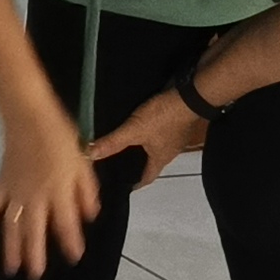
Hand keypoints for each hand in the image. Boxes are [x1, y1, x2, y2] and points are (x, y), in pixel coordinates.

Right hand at [0, 101, 104, 279]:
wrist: (29, 114)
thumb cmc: (60, 135)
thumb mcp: (82, 162)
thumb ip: (86, 192)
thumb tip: (91, 216)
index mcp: (58, 192)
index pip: (66, 224)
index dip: (70, 242)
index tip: (75, 257)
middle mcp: (35, 197)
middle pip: (34, 232)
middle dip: (35, 255)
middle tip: (35, 277)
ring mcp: (15, 192)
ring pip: (12, 225)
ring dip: (10, 248)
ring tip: (10, 269)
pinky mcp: (2, 182)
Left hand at [84, 89, 206, 196]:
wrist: (190, 94)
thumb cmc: (166, 117)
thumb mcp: (134, 130)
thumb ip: (113, 142)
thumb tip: (90, 154)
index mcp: (161, 159)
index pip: (146, 179)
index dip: (134, 184)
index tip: (122, 185)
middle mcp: (169, 151)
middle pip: (149, 163)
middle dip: (134, 164)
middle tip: (115, 162)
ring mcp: (173, 136)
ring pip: (153, 147)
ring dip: (140, 147)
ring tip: (122, 144)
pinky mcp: (174, 121)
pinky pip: (158, 131)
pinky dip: (147, 131)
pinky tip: (137, 125)